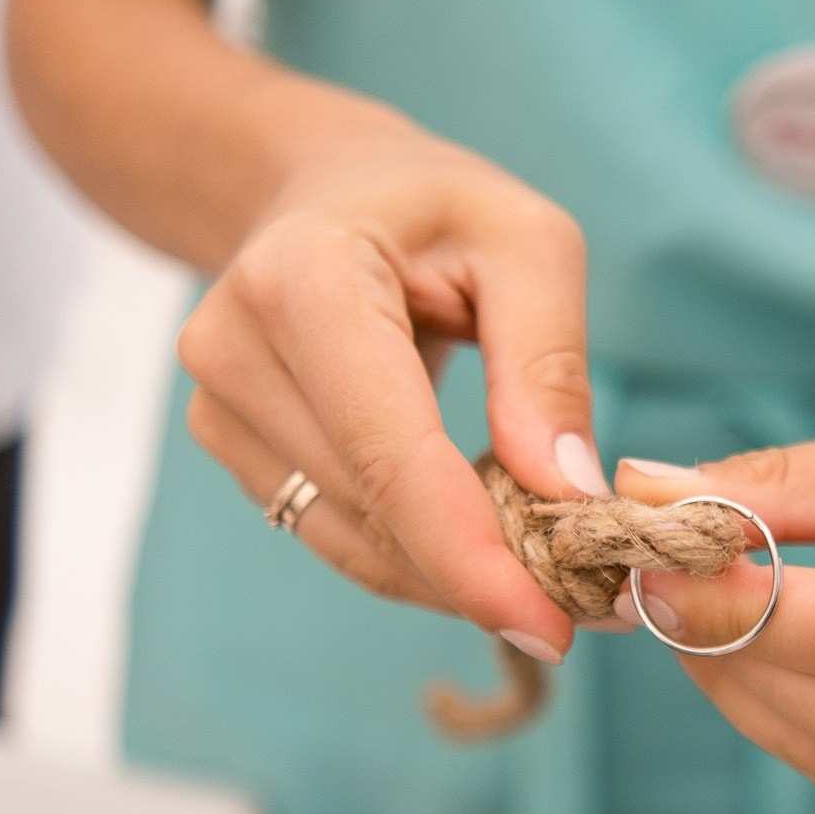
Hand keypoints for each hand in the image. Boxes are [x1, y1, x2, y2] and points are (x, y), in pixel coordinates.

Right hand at [177, 127, 611, 662]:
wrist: (325, 188)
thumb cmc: (439, 209)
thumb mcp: (528, 243)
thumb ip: (548, 362)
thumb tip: (566, 492)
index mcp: (304, 280)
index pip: (389, 453)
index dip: (470, 555)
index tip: (555, 625)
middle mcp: (235, 347)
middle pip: (375, 508)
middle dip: (487, 569)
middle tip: (595, 598)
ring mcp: (219, 405)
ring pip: (355, 540)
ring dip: (455, 573)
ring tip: (553, 571)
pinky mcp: (229, 445)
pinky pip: (337, 533)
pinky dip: (418, 555)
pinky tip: (484, 545)